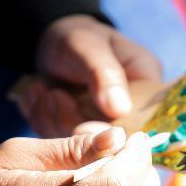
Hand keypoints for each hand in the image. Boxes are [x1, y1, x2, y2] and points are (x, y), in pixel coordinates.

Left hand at [16, 14, 161, 136]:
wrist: (51, 42)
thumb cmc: (79, 38)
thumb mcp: (91, 47)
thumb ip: (105, 74)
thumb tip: (119, 108)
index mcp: (147, 90)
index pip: (145, 125)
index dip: (118, 133)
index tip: (87, 122)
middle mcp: (130, 117)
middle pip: (108, 143)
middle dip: (73, 119)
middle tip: (56, 95)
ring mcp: (101, 130)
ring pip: (77, 147)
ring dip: (52, 116)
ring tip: (44, 88)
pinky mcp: (75, 138)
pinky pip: (55, 143)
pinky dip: (40, 118)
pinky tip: (38, 94)